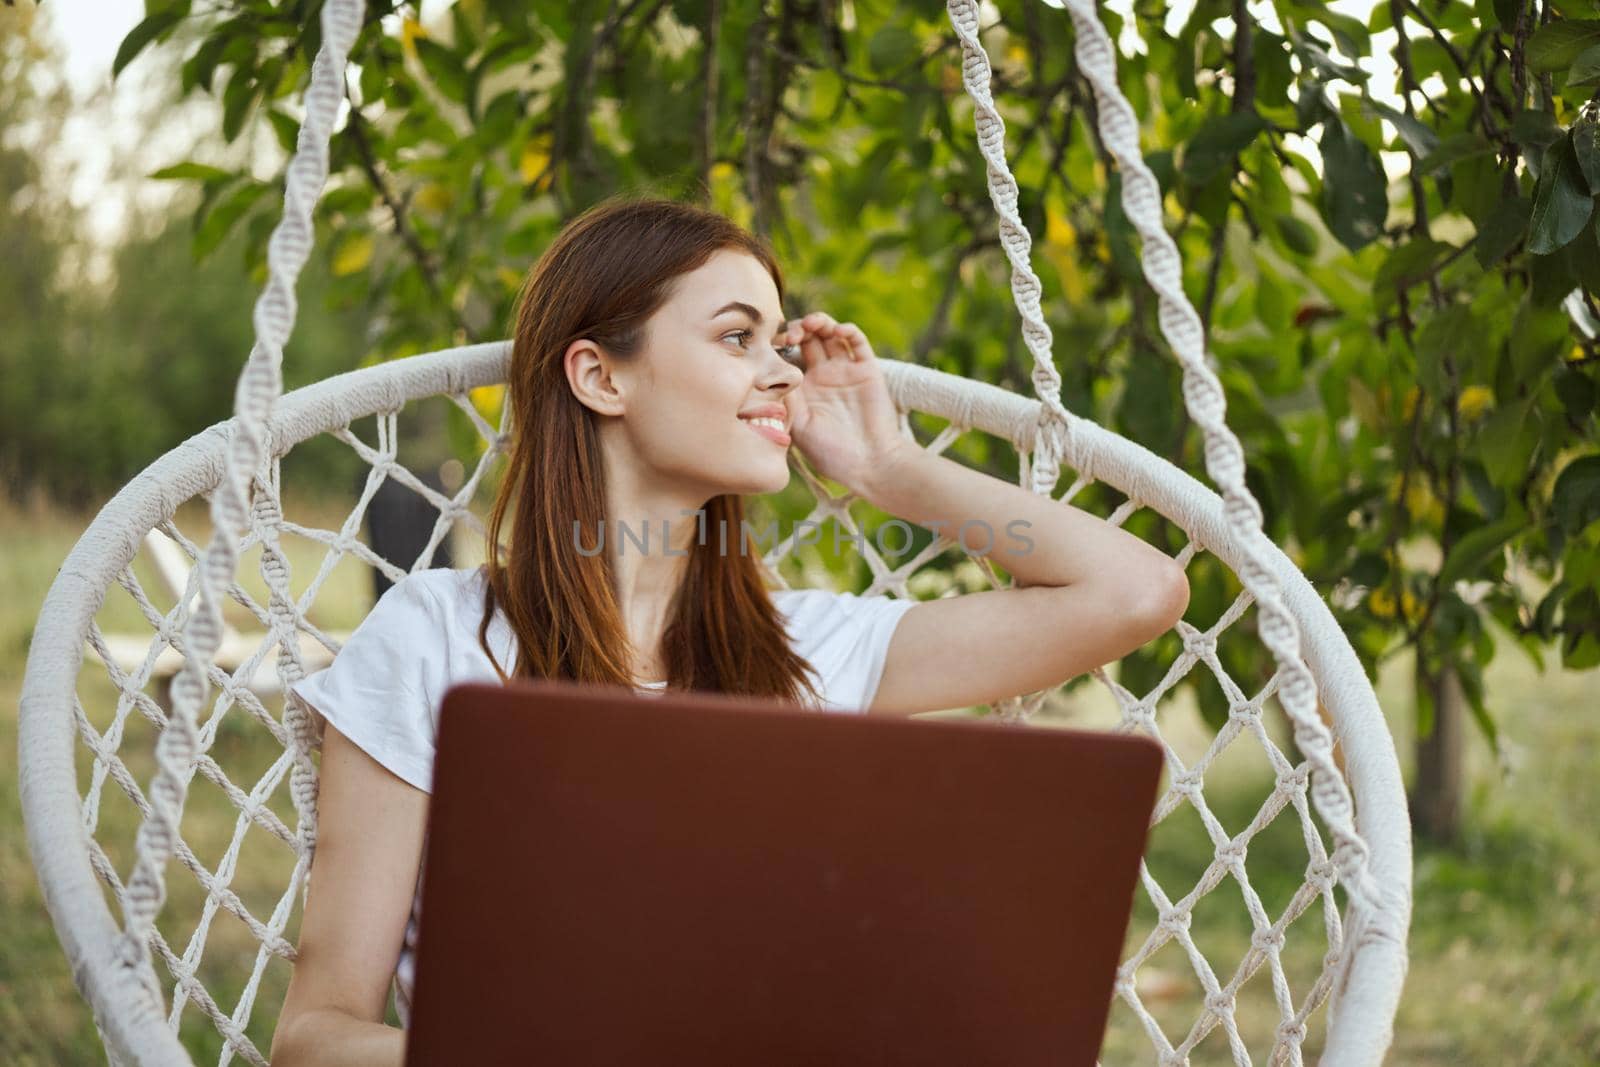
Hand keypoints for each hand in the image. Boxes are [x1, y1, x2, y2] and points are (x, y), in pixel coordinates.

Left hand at [781, 312, 908, 492]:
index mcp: (803, 389)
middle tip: (792, 334)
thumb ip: (784, 398)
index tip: (772, 344)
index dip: (779, 344)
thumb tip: (766, 374)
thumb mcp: (798, 425)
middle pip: (808, 339)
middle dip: (798, 329)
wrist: (869, 463)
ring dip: (820, 322)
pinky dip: (848, 330)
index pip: (788, 355)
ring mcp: (845, 371)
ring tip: (812, 324)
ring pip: (831, 334)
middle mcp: (823, 376)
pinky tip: (837, 331)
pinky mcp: (867, 370)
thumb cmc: (831, 452)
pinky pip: (857, 342)